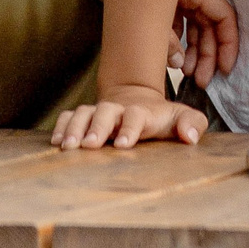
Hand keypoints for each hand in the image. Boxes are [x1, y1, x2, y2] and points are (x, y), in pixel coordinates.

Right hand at [51, 87, 207, 149]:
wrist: (138, 100)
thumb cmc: (162, 117)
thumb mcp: (183, 118)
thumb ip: (193, 124)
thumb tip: (190, 136)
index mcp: (141, 112)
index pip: (135, 116)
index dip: (128, 128)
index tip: (123, 144)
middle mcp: (117, 109)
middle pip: (104, 112)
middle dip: (97, 127)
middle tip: (89, 145)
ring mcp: (99, 112)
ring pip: (83, 113)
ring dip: (74, 128)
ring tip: (66, 146)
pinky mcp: (85, 117)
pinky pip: (69, 117)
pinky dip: (61, 126)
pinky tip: (55, 143)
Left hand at [64, 0, 241, 87]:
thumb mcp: (141, 11)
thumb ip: (164, 40)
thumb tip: (180, 65)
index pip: (223, 16)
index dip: (228, 44)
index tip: (224, 69)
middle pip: (209, 26)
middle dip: (209, 55)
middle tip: (202, 81)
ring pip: (195, 27)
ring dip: (195, 51)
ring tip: (188, 75)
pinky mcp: (162, 2)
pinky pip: (179, 25)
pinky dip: (180, 43)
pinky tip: (173, 61)